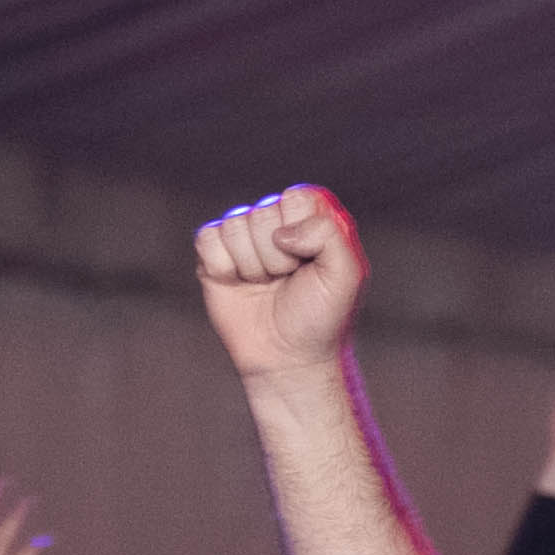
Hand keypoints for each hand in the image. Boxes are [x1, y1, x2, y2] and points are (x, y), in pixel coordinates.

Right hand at [195, 185, 366, 381]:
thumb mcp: (347, 276)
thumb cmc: (322, 316)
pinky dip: (224, 268)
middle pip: (263, 212)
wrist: (290, 358)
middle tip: (288, 280)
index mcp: (311, 220)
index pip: (297, 197)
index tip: (311, 263)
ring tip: (267, 285)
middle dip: (279, 256)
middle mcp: (276, 223)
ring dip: (254, 266)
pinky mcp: (214, 254)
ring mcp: (244, 238)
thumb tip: (281, 233)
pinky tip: (240, 285)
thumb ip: (330, 234)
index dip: (302, 232)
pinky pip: (208, 239)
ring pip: (235, 226)